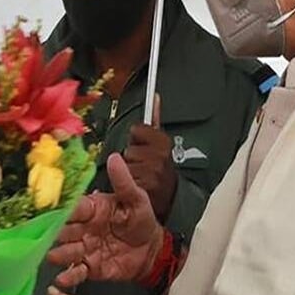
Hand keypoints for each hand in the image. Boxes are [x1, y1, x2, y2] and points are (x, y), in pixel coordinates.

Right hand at [46, 153, 163, 287]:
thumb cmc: (141, 220)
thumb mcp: (136, 198)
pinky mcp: (89, 268)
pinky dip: (69, 276)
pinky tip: (62, 278)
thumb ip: (123, 181)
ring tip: (52, 256)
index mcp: (91, 209)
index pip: (73, 209)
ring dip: (59, 254)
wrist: (152, 250)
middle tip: (43, 235)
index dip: (62, 210)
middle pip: (64, 231)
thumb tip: (114, 157)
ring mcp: (84, 249)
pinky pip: (77, 273)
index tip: (50, 211)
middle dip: (54, 233)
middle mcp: (82, 228)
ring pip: (67, 251)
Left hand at [124, 96, 177, 221]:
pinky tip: (139, 186)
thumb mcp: (161, 143)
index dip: (137, 139)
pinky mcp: (143, 189)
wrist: (171, 197)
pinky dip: (126, 184)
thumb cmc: (161, 167)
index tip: (144, 146)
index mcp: (164, 142)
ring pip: (125, 164)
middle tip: (143, 165)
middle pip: (128, 149)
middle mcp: (160, 157)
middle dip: (132, 157)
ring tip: (141, 176)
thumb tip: (155, 97)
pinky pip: (122, 180)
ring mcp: (152, 173)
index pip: (137, 129)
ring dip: (129, 171)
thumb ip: (154, 120)